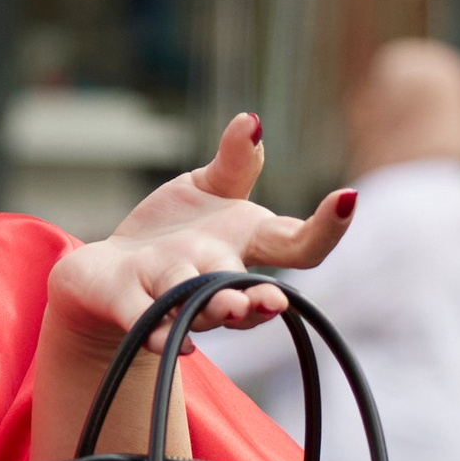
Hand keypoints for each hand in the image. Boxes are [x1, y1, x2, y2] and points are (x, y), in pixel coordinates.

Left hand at [43, 111, 354, 369]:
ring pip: (203, 308)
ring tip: (228, 305)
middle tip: (271, 299)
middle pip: (250, 292)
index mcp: (248, 244)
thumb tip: (252, 122)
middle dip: (261, 298)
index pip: (299, 244)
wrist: (112, 269)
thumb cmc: (175, 231)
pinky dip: (158, 331)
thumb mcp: (207, 188)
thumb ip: (236, 162)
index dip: (326, 227)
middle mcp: (220, 276)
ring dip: (218, 309)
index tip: (347, 198)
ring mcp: (179, 295)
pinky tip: (165, 338)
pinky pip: (148, 322)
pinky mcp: (133, 306)